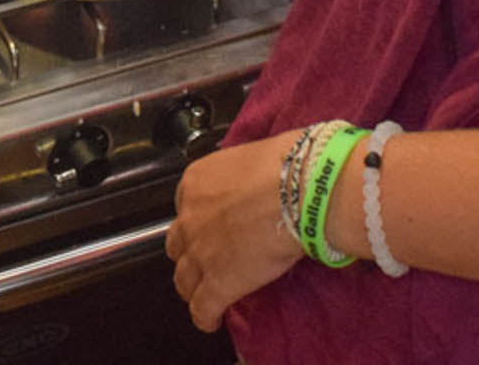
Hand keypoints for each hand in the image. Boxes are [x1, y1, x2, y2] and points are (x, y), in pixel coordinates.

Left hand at [166, 131, 303, 331]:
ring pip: (183, 278)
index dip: (201, 220)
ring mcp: (201, 252)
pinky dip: (205, 316)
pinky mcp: (218, 283)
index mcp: (196, 181)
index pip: (187, 206)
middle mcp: (190, 216)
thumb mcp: (253, 159)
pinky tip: (212, 320)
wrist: (300, 190)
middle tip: (210, 257)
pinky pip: (202, 308)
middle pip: (178, 243)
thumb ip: (244, 178)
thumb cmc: (288, 165)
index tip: (215, 226)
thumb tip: (261, 184)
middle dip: (190, 252)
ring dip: (193, 286)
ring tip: (206, 293)